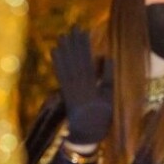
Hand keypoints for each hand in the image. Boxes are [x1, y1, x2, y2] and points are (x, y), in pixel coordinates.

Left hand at [52, 29, 111, 145]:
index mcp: (91, 84)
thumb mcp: (110, 97)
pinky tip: (54, 52)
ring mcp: (69, 89)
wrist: (86, 134)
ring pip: (66, 66)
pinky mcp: (64, 93)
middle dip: (73, 44)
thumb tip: (106, 56)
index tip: (83, 32)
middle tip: (71, 29)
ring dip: (63, 50)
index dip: (84, 45)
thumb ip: (108, 76)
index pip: (87, 60)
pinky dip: (56, 63)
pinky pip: (59, 75)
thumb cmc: (103, 116)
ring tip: (61, 37)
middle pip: (75, 60)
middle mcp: (78, 85)